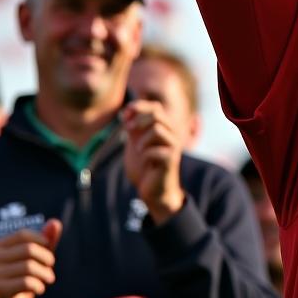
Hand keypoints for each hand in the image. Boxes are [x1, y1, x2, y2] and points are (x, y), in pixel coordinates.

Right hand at [0, 220, 61, 297]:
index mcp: (0, 245)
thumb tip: (55, 222)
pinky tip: (40, 289)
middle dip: (46, 258)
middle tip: (50, 267)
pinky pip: (26, 282)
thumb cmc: (24, 275)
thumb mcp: (38, 256)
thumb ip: (47, 239)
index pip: (23, 234)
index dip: (41, 239)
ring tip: (48, 278)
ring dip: (45, 274)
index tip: (49, 248)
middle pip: (28, 249)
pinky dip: (39, 285)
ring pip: (29, 267)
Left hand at [123, 100, 184, 224]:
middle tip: (128, 129)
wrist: (152, 191)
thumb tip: (125, 112)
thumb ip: (132, 129)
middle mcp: (172, 134)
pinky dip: (146, 153)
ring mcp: (173, 146)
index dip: (139, 106)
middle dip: (139, 119)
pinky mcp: (171, 160)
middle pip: (157, 114)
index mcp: (164, 128)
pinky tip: (144, 160)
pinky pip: (157, 150)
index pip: (155, 107)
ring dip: (142, 138)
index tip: (124, 115)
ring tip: (138, 149)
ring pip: (158, 129)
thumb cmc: (145, 167)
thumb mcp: (135, 144)